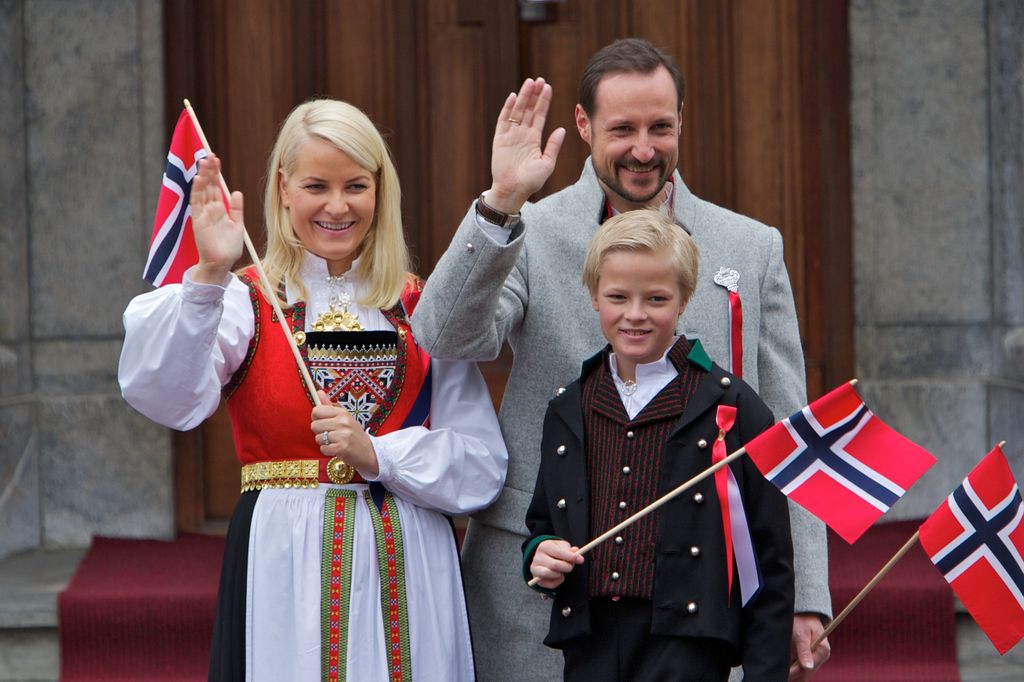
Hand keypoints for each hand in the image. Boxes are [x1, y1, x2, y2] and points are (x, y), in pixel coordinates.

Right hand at [190, 153, 244, 283]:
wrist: (222, 263)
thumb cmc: (228, 247)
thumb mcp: (237, 224)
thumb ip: (236, 209)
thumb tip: (236, 191)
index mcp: (218, 209)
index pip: (215, 187)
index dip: (215, 173)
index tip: (216, 159)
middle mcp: (209, 209)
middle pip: (207, 185)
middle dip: (209, 170)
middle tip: (210, 154)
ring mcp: (203, 214)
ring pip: (201, 190)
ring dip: (202, 176)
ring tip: (204, 161)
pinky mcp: (198, 220)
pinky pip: (197, 202)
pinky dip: (198, 190)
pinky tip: (200, 178)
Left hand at [311, 390, 378, 476]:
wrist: (368, 453)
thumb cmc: (354, 435)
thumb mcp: (344, 418)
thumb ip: (329, 406)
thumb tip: (318, 392)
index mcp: (343, 413)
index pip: (317, 411)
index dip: (317, 418)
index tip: (324, 423)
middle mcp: (343, 422)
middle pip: (314, 425)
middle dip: (319, 432)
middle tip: (331, 435)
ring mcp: (344, 435)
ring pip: (318, 438)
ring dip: (324, 443)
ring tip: (335, 442)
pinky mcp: (342, 448)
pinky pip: (323, 449)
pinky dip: (327, 451)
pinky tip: (336, 449)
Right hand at [487, 77, 565, 212]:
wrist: (514, 190)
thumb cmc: (531, 181)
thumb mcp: (547, 163)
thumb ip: (553, 146)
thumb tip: (562, 129)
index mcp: (534, 139)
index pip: (540, 116)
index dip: (544, 102)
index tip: (548, 87)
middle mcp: (522, 134)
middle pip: (529, 109)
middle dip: (534, 95)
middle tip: (540, 80)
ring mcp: (511, 135)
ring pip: (517, 111)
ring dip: (524, 97)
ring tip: (530, 83)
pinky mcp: (500, 139)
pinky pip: (504, 120)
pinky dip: (508, 109)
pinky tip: (514, 97)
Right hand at [530, 539, 582, 589]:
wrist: (544, 558)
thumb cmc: (556, 551)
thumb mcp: (562, 546)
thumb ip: (569, 549)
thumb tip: (575, 551)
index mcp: (544, 546)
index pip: (558, 552)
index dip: (571, 556)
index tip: (581, 559)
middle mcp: (537, 557)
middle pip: (555, 565)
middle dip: (567, 567)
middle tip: (571, 567)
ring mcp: (535, 569)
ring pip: (550, 574)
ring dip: (560, 574)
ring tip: (562, 570)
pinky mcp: (536, 579)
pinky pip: (551, 584)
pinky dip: (558, 581)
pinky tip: (558, 575)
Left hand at [788, 613, 829, 679]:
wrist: (803, 613)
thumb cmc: (802, 620)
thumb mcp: (801, 633)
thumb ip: (804, 650)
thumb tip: (808, 667)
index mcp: (823, 650)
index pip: (808, 667)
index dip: (795, 672)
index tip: (785, 675)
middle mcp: (821, 656)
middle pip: (807, 672)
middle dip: (794, 676)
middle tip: (781, 678)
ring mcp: (816, 657)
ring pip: (805, 672)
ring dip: (794, 675)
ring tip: (782, 677)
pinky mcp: (810, 657)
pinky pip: (803, 668)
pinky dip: (794, 671)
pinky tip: (786, 672)